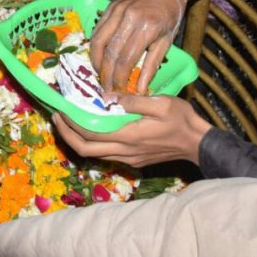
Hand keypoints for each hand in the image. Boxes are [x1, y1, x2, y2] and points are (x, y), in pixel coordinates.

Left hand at [53, 95, 210, 165]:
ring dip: (78, 139)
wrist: (199, 144)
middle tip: (56, 117)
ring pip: (94, 154)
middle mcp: (124, 151)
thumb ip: (133, 101)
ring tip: (68, 121)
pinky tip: (91, 127)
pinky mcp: (134, 159)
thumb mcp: (160, 103)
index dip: (70, 124)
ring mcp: (129, 158)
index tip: (60, 109)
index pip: (90, 133)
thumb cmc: (182, 120)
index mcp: (128, 136)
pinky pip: (105, 154)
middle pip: (85, 149)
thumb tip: (106, 96)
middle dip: (66, 134)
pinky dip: (92, 142)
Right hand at [90, 0, 191, 93]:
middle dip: (106, 74)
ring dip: (96, 61)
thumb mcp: (167, 41)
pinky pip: (98, 29)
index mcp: (147, 27)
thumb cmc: (170, 14)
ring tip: (100, 75)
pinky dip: (96, 46)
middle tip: (106, 89)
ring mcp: (117, 10)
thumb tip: (140, 89)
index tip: (119, 92)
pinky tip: (99, 57)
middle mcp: (129, 18)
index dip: (119, 78)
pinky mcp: (110, 7)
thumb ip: (152, 65)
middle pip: (109, 52)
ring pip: (98, 41)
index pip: (126, 59)